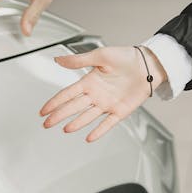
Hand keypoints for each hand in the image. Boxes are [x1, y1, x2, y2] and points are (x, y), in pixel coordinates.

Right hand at [39, 46, 166, 142]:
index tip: (43, 110)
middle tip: (47, 123)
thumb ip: (79, 60)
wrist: (148, 64)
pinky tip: (90, 137)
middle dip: (59, 115)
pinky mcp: (120, 111)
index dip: (54, 102)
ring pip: (88, 116)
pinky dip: (99, 131)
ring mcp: (107, 104)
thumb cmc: (126, 57)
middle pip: (73, 107)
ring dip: (77, 123)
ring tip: (66, 129)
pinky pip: (107, 123)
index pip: (67, 94)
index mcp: (89, 81)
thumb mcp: (100, 55)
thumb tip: (58, 59)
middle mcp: (96, 94)